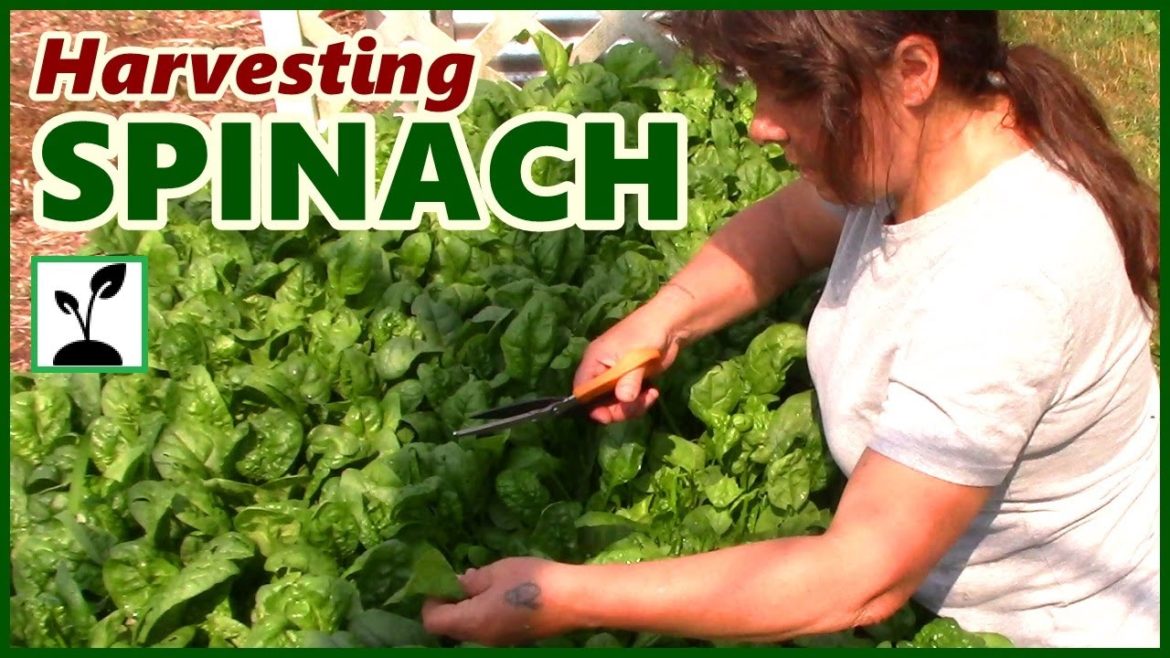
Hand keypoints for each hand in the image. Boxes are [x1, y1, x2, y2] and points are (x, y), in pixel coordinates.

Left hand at [421, 557, 570, 646]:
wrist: (575, 600)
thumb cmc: (533, 581)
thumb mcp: (497, 571)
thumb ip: (473, 579)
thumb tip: (458, 582)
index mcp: (472, 622)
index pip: (433, 621)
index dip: (430, 600)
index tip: (441, 580)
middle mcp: (481, 639)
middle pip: (450, 628)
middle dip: (449, 604)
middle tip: (460, 579)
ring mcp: (498, 641)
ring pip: (469, 628)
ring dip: (467, 608)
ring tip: (482, 582)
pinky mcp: (513, 638)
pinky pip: (487, 628)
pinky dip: (483, 612)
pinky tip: (499, 593)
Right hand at [574, 303, 682, 423]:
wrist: (669, 326)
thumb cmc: (646, 334)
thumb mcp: (636, 358)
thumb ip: (628, 380)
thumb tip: (624, 399)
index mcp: (594, 361)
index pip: (582, 390)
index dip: (590, 406)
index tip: (607, 415)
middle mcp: (601, 371)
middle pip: (599, 402)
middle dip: (617, 409)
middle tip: (636, 405)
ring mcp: (617, 377)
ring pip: (616, 403)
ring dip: (633, 406)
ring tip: (650, 395)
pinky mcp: (632, 381)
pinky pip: (630, 400)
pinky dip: (641, 401)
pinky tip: (653, 392)